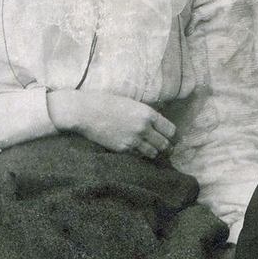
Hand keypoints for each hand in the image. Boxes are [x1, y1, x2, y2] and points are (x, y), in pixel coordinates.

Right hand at [47, 88, 176, 158]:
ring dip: (155, 153)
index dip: (172, 135)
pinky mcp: (123, 149)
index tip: (172, 138)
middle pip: (165, 144)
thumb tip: (157, 117)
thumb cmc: (105, 102)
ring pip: (153, 153)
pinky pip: (138, 156)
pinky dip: (140, 156)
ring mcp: (134, 140)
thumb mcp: (131, 102)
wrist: (85, 112)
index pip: (170, 130)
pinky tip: (139, 153)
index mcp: (148, 113)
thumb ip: (145, 112)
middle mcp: (144, 128)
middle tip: (168, 151)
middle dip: (168, 148)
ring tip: (155, 153)